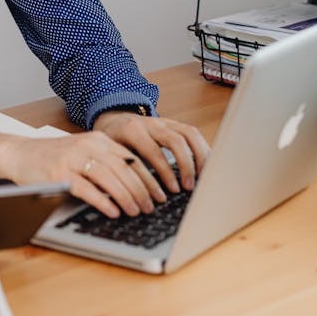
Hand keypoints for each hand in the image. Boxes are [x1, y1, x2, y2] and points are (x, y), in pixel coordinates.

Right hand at [0, 128, 186, 218]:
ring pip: (109, 178)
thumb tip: (136, 185)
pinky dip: (103, 202)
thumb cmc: (53, 157)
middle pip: (124, 168)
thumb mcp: (83, 152)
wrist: (19, 154)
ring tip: (137, 211)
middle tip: (151, 207)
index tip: (159, 195)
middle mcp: (87, 146)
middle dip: (142, 190)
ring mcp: (73, 159)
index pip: (131, 158)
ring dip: (127, 197)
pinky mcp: (59, 174)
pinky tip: (114, 212)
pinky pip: (87, 189)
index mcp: (98, 139)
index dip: (149, 178)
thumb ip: (106, 162)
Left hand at [92, 111, 209, 195]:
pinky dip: (202, 149)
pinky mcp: (174, 124)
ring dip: (199, 156)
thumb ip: (124, 168)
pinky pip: (193, 133)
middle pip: (176, 140)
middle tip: (189, 187)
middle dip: (186, 165)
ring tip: (203, 178)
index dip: (166, 172)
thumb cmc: (111, 141)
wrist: (113, 119)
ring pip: (189, 133)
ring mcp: (164, 121)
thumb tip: (135, 196)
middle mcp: (151, 122)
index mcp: (132, 130)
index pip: (154, 151)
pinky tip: (205, 165)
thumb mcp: (110, 153)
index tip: (174, 190)